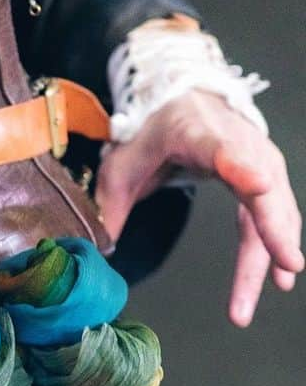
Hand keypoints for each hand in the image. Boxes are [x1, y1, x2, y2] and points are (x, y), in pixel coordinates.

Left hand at [95, 88, 302, 326]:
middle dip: (275, 232)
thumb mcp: (119, 167)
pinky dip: (277, 242)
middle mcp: (239, 143)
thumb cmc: (152, 133)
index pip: (222, 150)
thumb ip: (110, 208)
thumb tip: (99, 254)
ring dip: (277, 248)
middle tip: (286, 269)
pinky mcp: (263, 172)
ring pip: (274, 207)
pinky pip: (273, 211)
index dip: (241, 167)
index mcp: (197, 134)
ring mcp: (257, 158)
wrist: (182, 101)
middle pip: (262, 191)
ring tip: (279, 284)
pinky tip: (279, 275)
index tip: (259, 185)